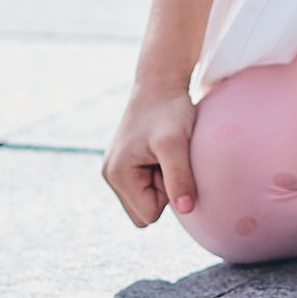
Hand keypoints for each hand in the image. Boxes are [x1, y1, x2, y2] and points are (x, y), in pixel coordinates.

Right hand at [102, 83, 197, 227]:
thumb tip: (185, 210)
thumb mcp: (177, 143)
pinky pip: (146, 186)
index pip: (149, 215)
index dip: (168, 195)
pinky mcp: (125, 163)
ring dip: (162, 183)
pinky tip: (162, 152)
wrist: (162, 82)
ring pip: (146, 200)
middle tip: (169, 160)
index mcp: (116, 175)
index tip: (171, 164)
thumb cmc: (170, 109)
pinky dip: (159, 174)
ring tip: (166, 154)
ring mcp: (116, 169)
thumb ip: (179, 176)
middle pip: (145, 212)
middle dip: (162, 193)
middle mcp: (110, 175)